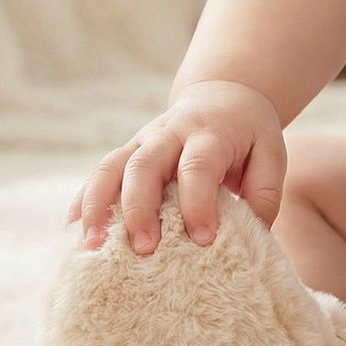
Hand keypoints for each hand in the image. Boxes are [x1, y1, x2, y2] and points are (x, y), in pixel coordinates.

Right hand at [68, 80, 286, 255]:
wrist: (224, 95)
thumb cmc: (250, 135)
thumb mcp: (271, 154)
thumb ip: (265, 194)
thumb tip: (255, 240)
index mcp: (209, 134)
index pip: (198, 167)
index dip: (198, 203)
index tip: (203, 240)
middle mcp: (170, 134)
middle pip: (144, 165)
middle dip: (139, 208)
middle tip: (143, 249)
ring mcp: (142, 141)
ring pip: (111, 167)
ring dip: (97, 206)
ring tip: (92, 246)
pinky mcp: (127, 153)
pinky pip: (98, 175)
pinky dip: (83, 202)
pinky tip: (74, 233)